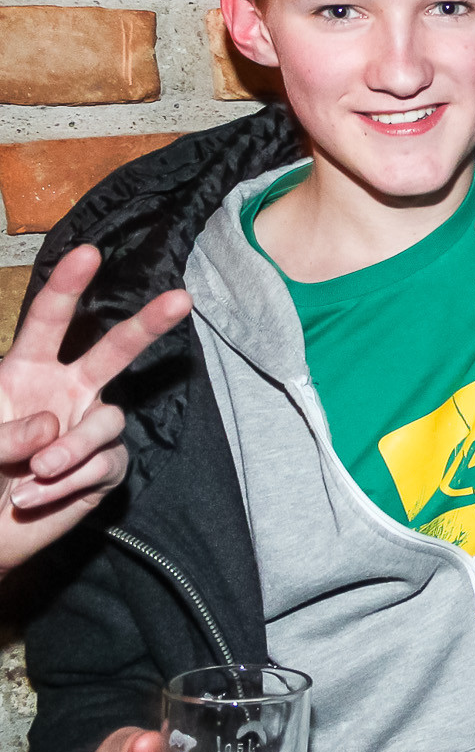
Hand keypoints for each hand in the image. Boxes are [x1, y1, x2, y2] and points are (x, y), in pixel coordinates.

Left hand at [0, 246, 190, 575]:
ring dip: (71, 449)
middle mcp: (66, 392)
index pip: (49, 322)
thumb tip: (52, 427)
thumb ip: (6, 429)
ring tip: (35, 473)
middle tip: (181, 299)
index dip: (68, 286)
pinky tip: (32, 497)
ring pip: (106, 421)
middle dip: (148, 324)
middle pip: (114, 351)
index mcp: (26, 371)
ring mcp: (88, 428)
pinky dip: (66, 483)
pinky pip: (102, 465)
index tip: (89, 253)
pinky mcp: (105, 469)